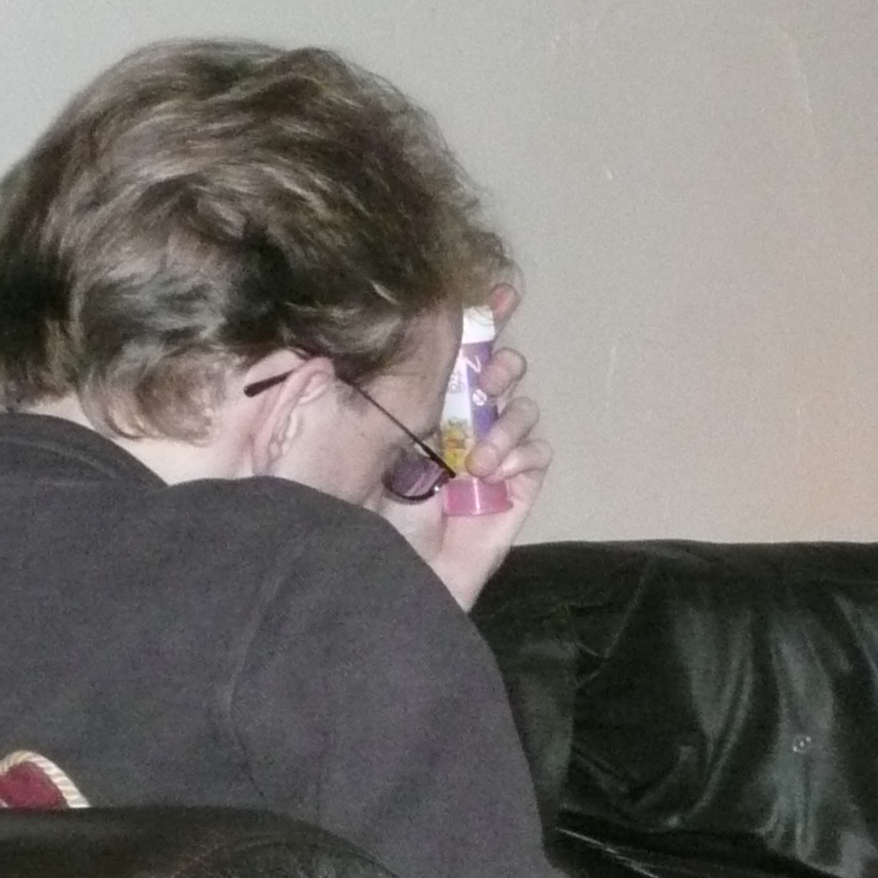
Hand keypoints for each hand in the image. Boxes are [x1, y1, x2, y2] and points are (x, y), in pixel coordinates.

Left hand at [378, 285, 550, 611]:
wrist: (375, 585)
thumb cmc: (341, 515)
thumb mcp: (348, 430)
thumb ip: (386, 378)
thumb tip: (423, 315)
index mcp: (407, 407)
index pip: (448, 353)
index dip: (478, 318)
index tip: (499, 293)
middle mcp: (447, 428)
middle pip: (494, 371)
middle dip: (496, 364)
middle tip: (482, 380)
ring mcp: (482, 464)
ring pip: (519, 409)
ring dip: (506, 417)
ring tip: (478, 453)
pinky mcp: (508, 499)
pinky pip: (537, 456)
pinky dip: (523, 454)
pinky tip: (492, 475)